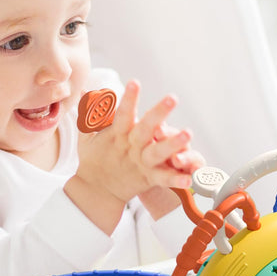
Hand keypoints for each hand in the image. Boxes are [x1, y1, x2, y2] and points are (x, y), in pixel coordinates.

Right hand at [65, 80, 203, 232]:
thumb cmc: (94, 160)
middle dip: (158, 113)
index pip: (122, 115)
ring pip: (157, 153)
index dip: (128, 99)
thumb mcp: (88, 136)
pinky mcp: (149, 178)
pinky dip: (176, 180)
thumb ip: (91, 114)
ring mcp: (141, 163)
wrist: (96, 192)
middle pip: (145, 129)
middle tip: (173, 98)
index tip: (135, 82)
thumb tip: (86, 89)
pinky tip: (189, 178)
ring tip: (188, 133)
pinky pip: (164, 179)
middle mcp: (131, 147)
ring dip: (173, 143)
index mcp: (117, 135)